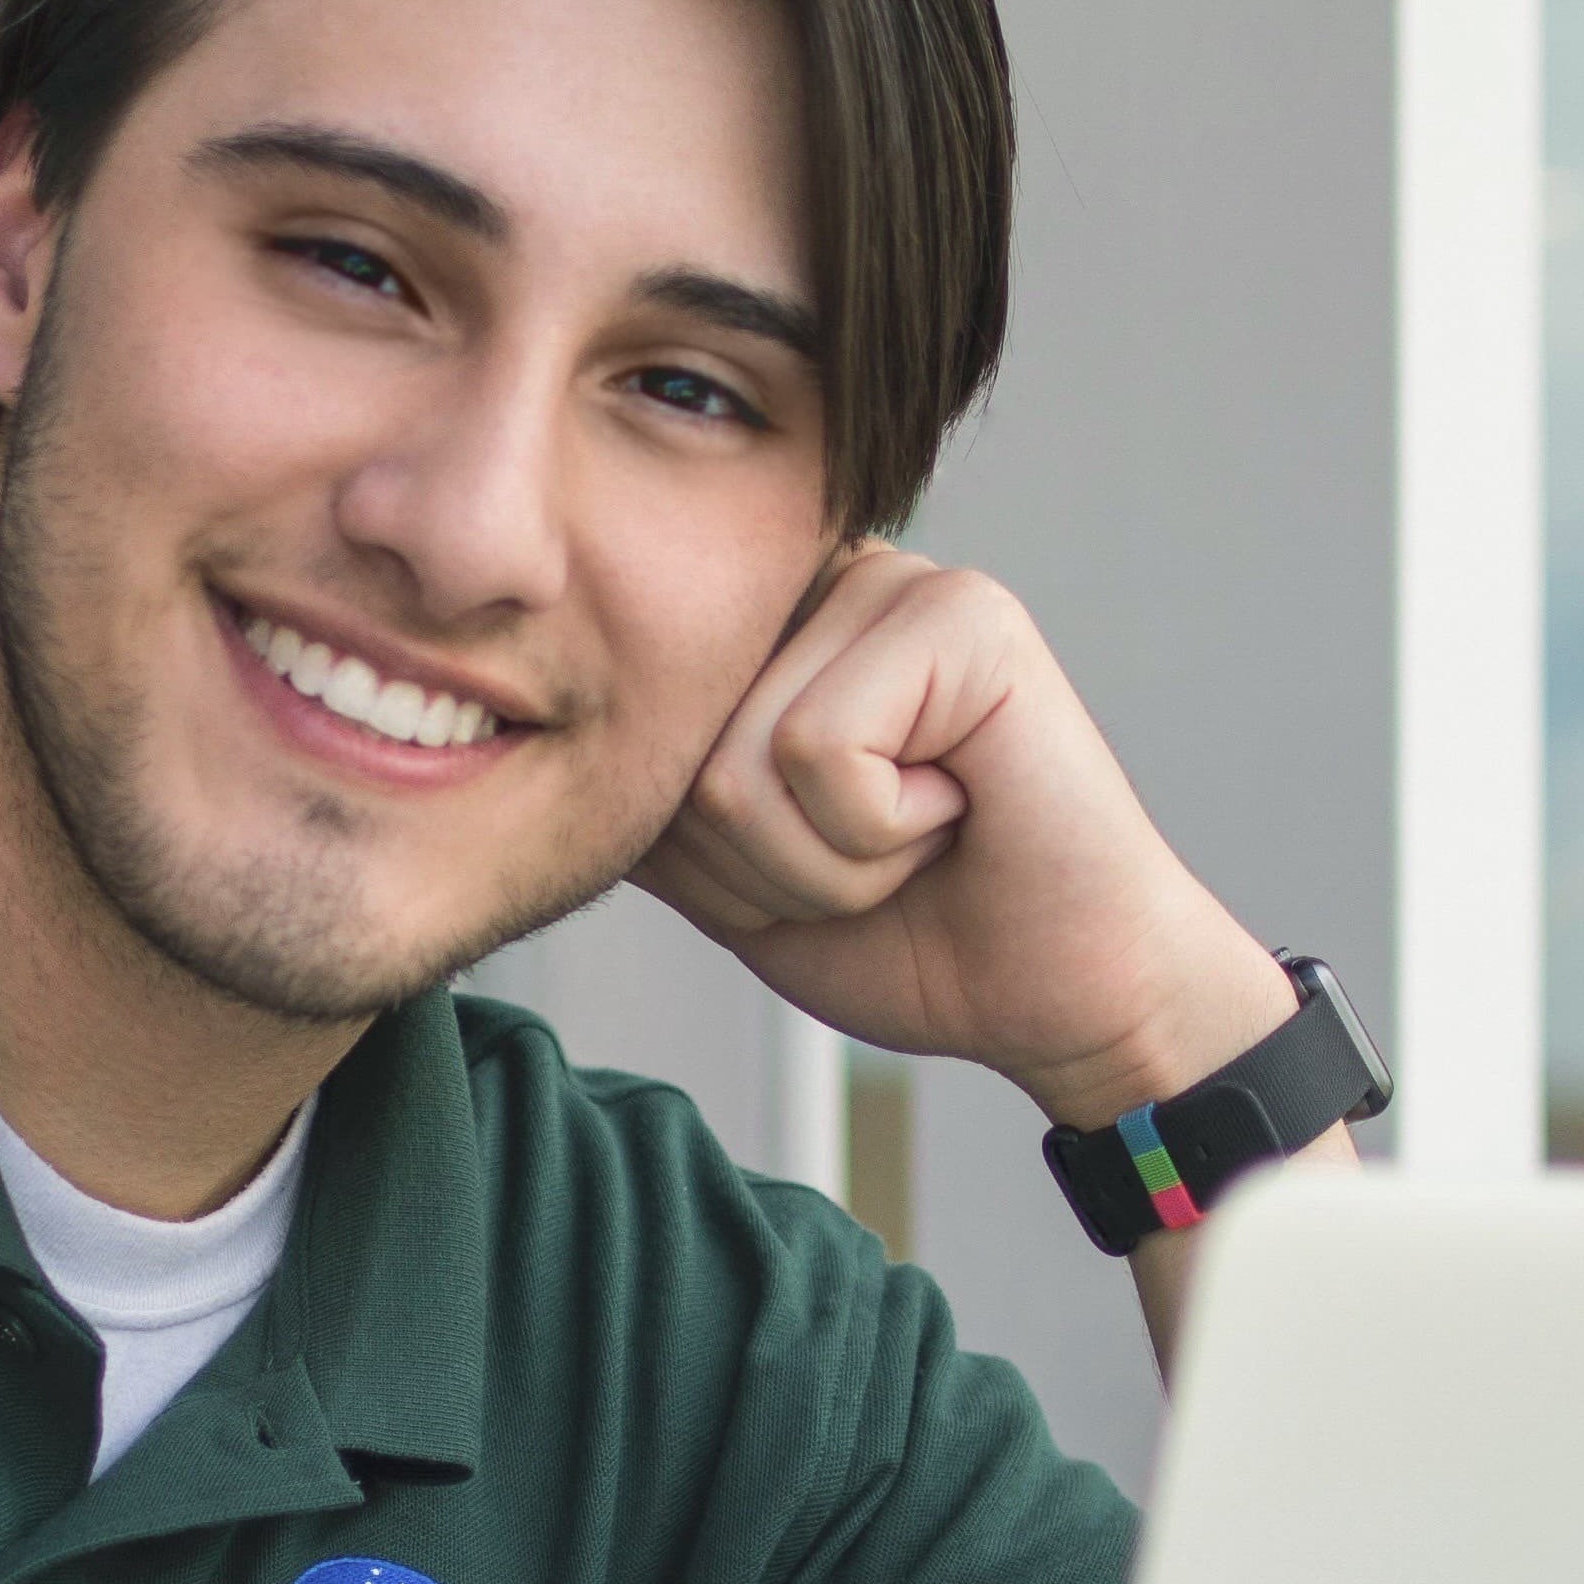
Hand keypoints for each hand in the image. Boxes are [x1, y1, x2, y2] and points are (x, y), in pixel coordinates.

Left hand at [631, 544, 1294, 1130]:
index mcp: (765, 626)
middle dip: (760, 864)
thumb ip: (646, 799)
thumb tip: (520, 753)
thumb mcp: (730, 872)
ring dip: (822, 863)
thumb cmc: (915, 933)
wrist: (1062, 1001)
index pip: (630, 736)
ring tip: (920, 838)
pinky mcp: (962, 616)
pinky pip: (817, 753)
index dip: (705, 854)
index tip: (814, 865)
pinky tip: (960, 814)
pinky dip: (876, 837)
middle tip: (879, 859)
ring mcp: (895, 584)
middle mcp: (821, 581)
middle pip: (673, 752)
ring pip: (733, 762)